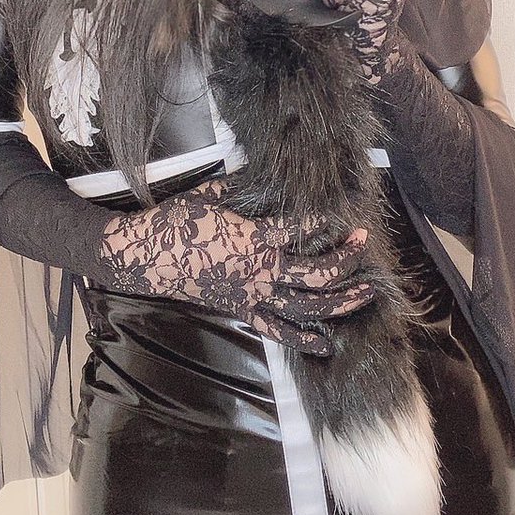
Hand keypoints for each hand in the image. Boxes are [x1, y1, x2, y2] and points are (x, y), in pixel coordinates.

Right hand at [100, 178, 372, 354]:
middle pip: (315, 272)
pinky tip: (325, 344)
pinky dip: (302, 340)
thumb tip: (259, 169)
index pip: (300, 230)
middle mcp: (259, 271)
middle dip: (345, 258)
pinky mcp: (242, 311)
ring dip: (340, 301)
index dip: (321, 221)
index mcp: (254, 238)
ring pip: (307, 305)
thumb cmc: (177, 222)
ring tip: (366, 292)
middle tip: (363, 242)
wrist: (147, 258)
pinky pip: (277, 331)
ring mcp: (253, 295)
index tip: (338, 213)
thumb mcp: (210, 193)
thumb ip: (239, 184)